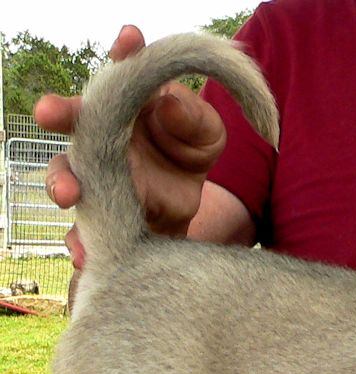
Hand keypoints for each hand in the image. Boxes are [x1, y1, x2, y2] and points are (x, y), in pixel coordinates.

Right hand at [35, 25, 227, 268]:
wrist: (192, 204)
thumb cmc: (188, 152)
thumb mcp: (206, 135)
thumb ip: (194, 118)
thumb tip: (170, 103)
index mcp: (129, 103)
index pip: (123, 72)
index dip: (125, 54)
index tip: (131, 40)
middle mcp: (103, 134)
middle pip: (75, 121)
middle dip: (60, 112)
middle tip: (50, 111)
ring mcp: (98, 175)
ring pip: (68, 177)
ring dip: (63, 184)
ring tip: (68, 194)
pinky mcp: (103, 215)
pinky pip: (85, 230)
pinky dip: (82, 241)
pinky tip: (84, 252)